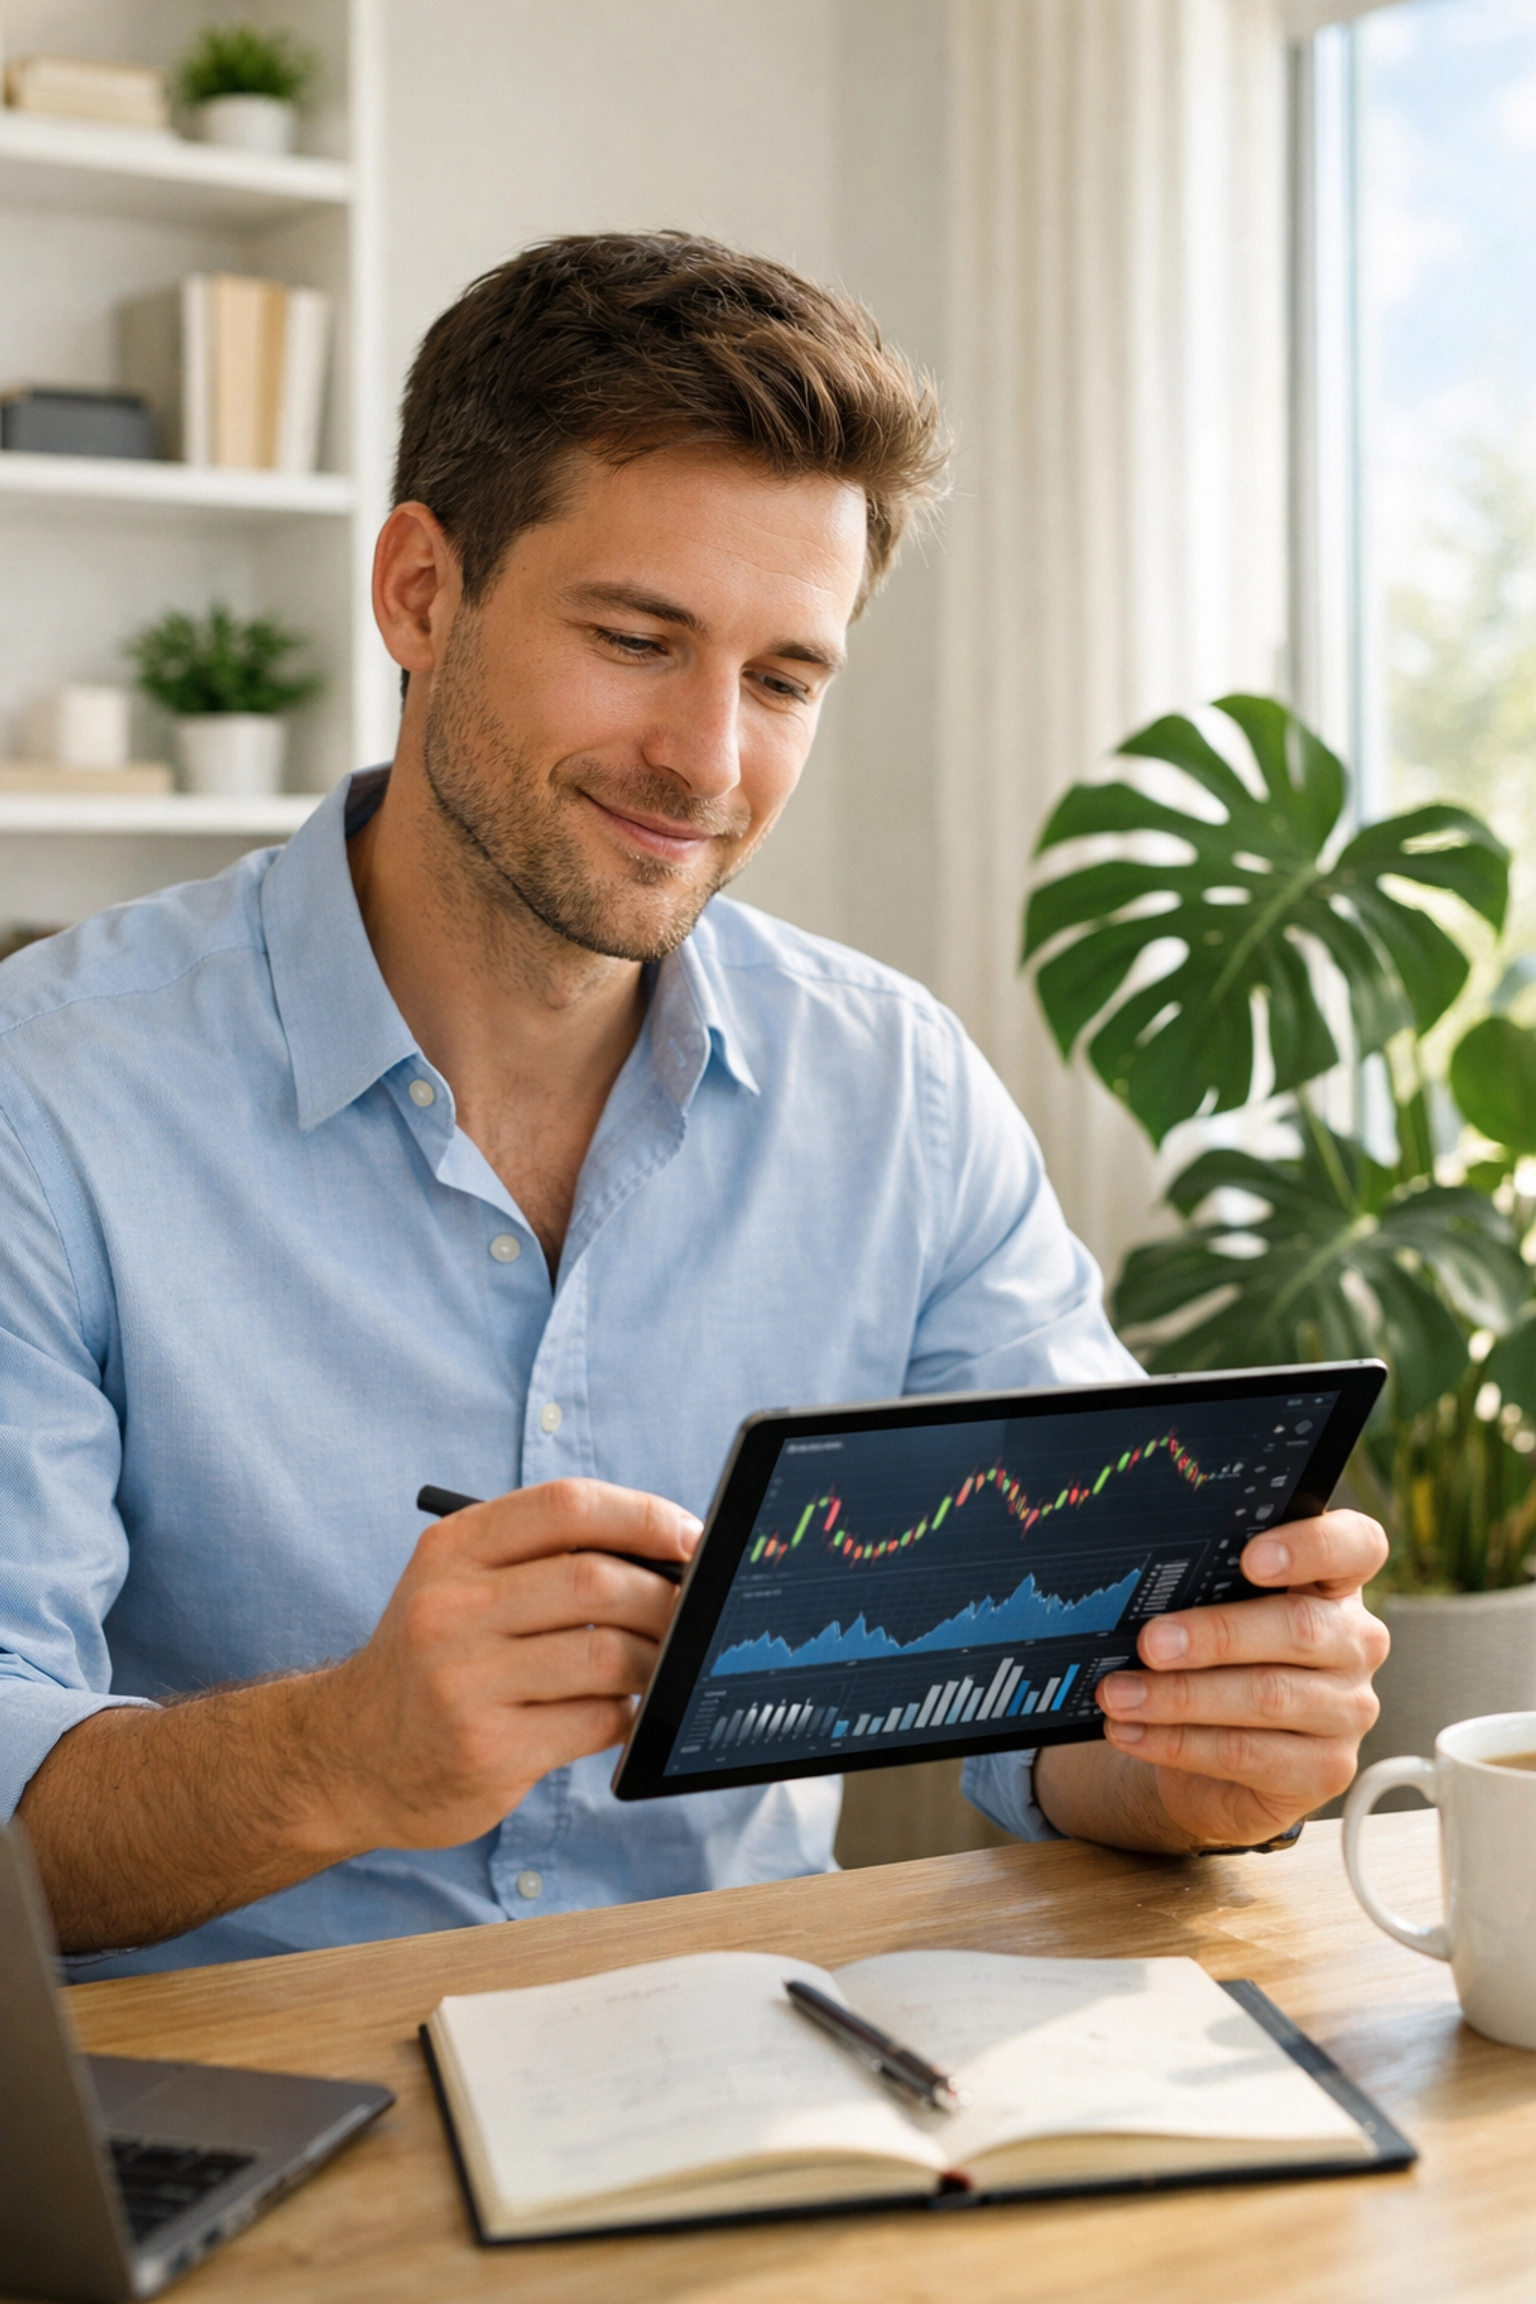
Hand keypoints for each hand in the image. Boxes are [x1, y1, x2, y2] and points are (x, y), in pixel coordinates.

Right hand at [305, 1479, 699, 1854]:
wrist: (348, 1756)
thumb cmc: (434, 1660)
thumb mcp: (460, 1587)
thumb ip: (544, 1562)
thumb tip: (669, 1556)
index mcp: (451, 1550)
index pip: (565, 1506)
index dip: (642, 1515)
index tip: (689, 1536)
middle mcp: (449, 1609)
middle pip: (595, 1582)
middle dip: (663, 1597)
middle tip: (691, 1612)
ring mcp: (463, 1682)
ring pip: (605, 1655)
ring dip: (653, 1660)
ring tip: (657, 1665)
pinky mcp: (486, 1750)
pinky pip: (594, 1720)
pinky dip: (625, 1712)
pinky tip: (618, 1710)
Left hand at [1037, 1508, 1388, 1851]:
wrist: (1221, 1759)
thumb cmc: (1217, 1663)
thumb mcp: (1214, 1615)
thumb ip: (1203, 1591)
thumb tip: (1139, 1589)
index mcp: (1333, 1583)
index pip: (1356, 1546)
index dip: (1312, 1546)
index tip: (1251, 1558)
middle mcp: (1354, 1642)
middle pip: (1299, 1628)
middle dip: (1215, 1634)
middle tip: (1150, 1642)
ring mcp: (1348, 1709)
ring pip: (1268, 1696)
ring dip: (1180, 1696)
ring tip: (1120, 1694)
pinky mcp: (1325, 1769)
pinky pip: (1247, 1754)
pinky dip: (1178, 1743)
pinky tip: (1133, 1732)